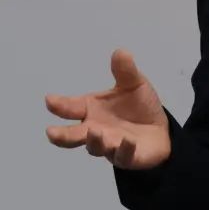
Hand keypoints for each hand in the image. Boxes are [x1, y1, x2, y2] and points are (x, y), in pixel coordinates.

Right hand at [45, 49, 170, 169]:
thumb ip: (125, 71)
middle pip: (73, 135)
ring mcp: (109, 145)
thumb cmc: (138, 106)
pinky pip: (122, 155)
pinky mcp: (126, 157)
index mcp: (91, 109)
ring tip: (95, 131)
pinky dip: (123, 149)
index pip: (71, 107)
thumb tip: (120, 52)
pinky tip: (126, 142)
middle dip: (62, 135)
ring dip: (94, 140)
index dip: (59, 105)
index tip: (49, 100)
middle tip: (51, 132)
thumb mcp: (134, 84)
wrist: (159, 129)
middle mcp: (94, 129)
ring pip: (95, 147)